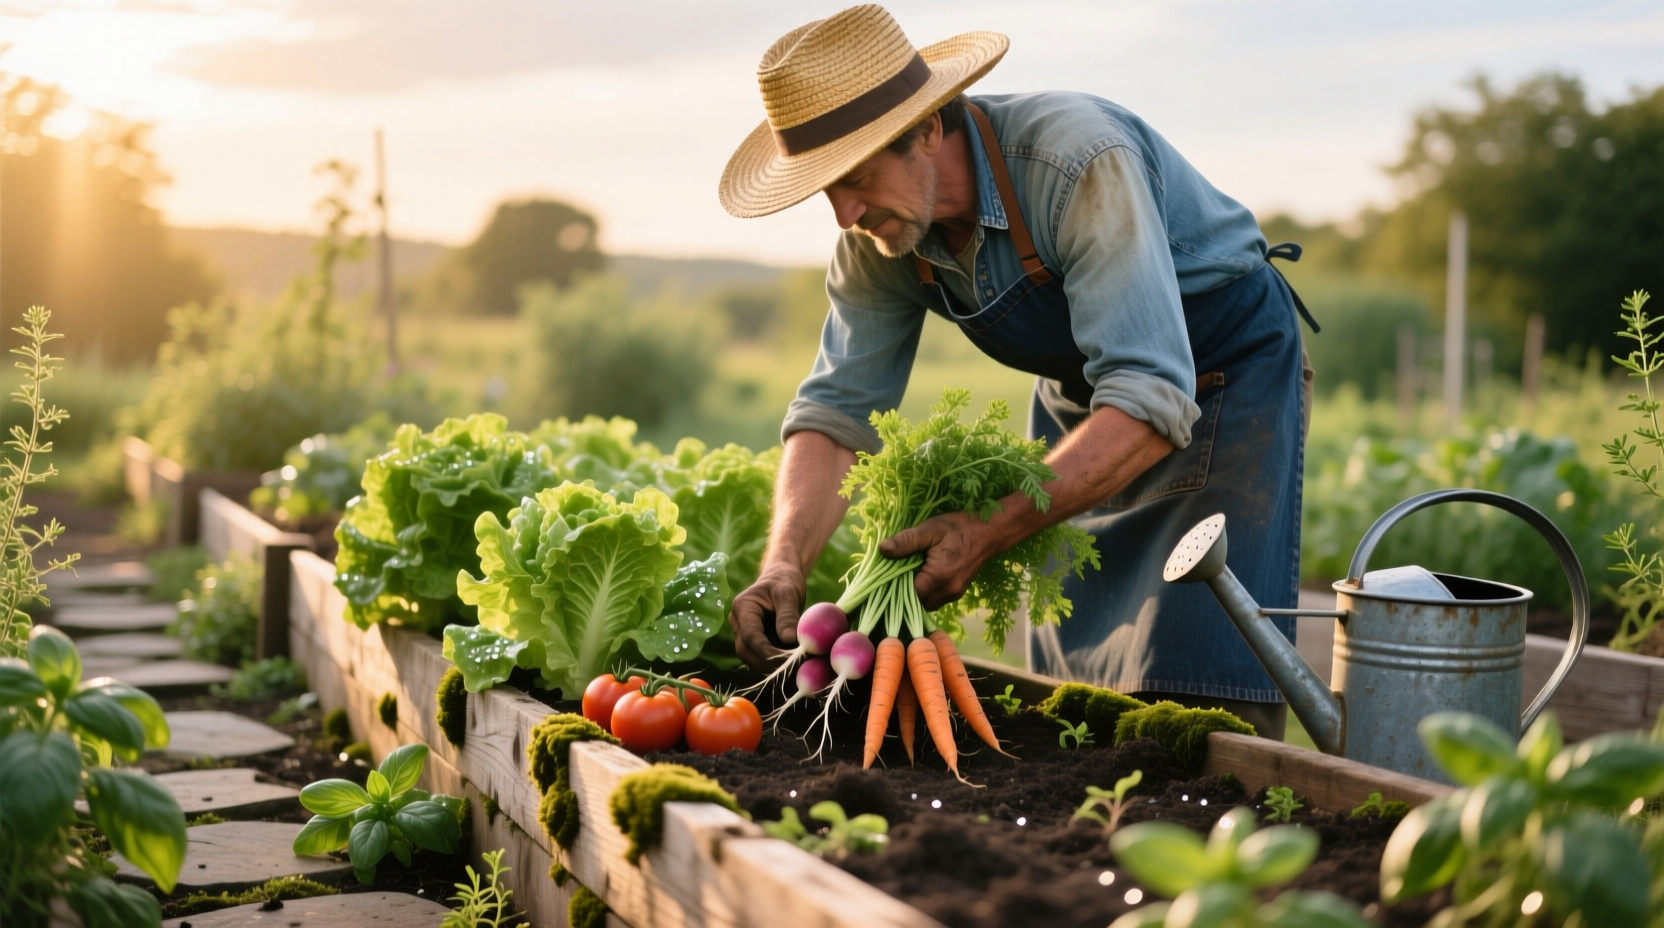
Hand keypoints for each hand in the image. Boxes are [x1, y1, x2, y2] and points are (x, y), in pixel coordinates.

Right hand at [728, 563, 805, 670]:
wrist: (782, 579)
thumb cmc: (785, 582)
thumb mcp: (788, 594)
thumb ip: (787, 616)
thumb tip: (789, 640)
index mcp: (742, 607)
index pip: (750, 636)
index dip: (765, 651)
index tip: (785, 661)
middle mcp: (738, 622)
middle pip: (746, 650)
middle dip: (766, 662)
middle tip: (791, 669)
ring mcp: (743, 633)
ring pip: (750, 657)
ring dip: (769, 665)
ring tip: (792, 668)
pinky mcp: (753, 641)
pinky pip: (758, 657)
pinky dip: (772, 663)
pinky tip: (790, 665)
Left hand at [879, 511, 998, 610]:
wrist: (991, 531)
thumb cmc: (960, 528)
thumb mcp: (931, 529)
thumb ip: (907, 541)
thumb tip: (883, 550)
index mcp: (939, 577)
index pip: (910, 594)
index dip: (896, 587)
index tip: (887, 576)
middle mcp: (948, 591)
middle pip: (918, 603)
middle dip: (906, 592)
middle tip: (897, 574)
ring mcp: (955, 593)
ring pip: (928, 603)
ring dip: (918, 593)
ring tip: (911, 574)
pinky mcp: (959, 591)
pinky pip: (937, 599)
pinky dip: (928, 591)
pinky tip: (924, 575)